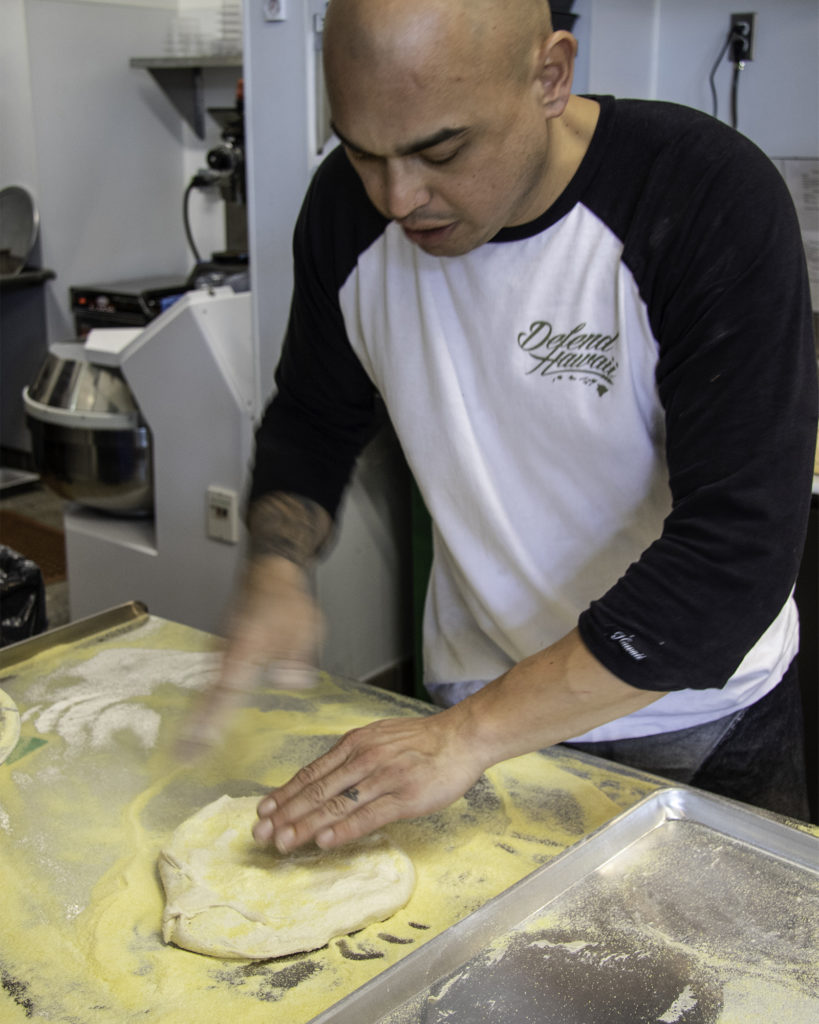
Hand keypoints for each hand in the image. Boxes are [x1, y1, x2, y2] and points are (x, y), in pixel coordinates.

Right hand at [176, 555, 323, 756]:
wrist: (268, 574)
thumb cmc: (286, 600)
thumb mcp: (305, 625)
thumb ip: (295, 656)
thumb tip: (288, 681)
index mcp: (246, 646)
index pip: (228, 688)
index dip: (215, 716)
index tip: (203, 739)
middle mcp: (226, 652)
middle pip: (208, 697)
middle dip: (195, 729)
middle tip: (182, 758)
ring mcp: (220, 653)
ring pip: (204, 693)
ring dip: (194, 722)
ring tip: (183, 753)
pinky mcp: (221, 655)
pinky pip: (210, 686)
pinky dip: (201, 709)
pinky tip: (197, 730)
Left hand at [253, 709, 487, 851]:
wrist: (461, 737)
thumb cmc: (421, 740)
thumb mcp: (379, 736)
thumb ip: (352, 755)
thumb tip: (324, 776)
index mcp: (354, 744)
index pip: (311, 773)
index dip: (284, 794)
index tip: (262, 812)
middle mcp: (363, 759)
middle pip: (316, 791)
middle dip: (285, 814)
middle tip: (260, 835)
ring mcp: (383, 778)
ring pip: (336, 805)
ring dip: (306, 826)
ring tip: (283, 843)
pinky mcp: (404, 797)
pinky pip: (368, 815)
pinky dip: (344, 829)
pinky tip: (325, 841)